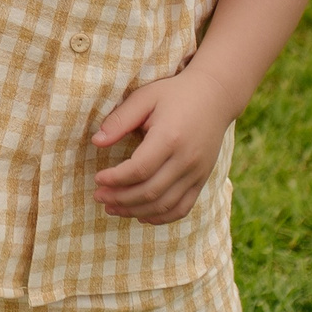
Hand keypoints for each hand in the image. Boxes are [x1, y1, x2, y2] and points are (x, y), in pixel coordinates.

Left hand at [90, 66, 239, 223]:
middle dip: (120, 199)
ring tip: (113, 208)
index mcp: (169, 138)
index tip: (97, 179)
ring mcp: (197, 173)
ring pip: (165, 205)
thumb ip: (120, 120)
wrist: (215, 97)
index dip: (115, 179)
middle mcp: (186, 160)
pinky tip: (141, 215)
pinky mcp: (202, 179)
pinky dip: (161, 217)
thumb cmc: (175, 94)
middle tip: (99, 197)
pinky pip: (182, 208)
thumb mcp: (144, 98)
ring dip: (136, 211)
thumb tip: (96, 142)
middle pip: (150, 191)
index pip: (139, 170)